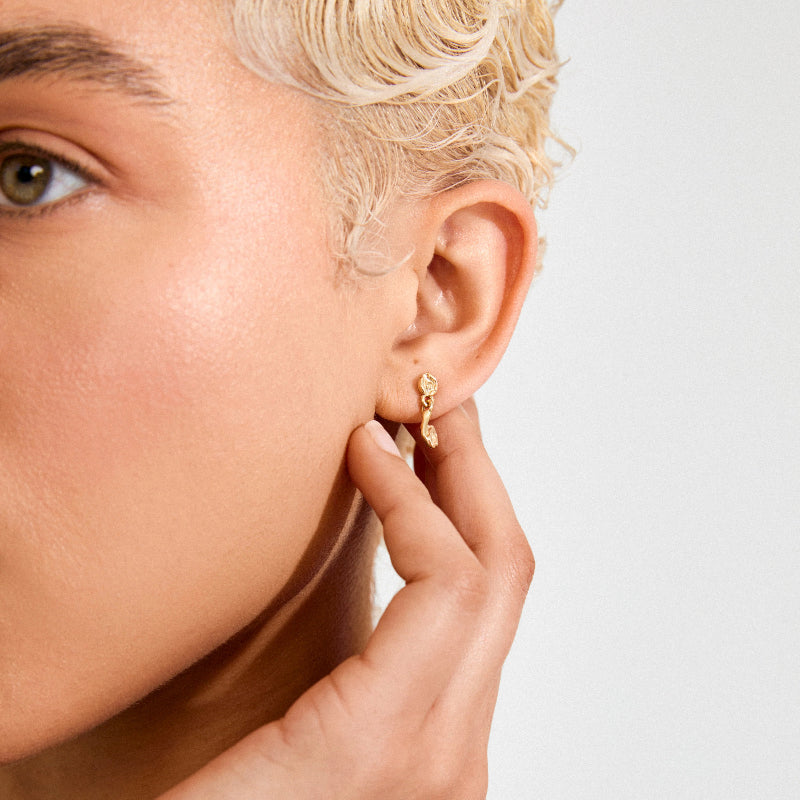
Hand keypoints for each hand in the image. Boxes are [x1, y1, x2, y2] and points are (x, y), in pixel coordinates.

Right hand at [159, 401, 533, 799]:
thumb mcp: (233, 774)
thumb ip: (289, 683)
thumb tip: (323, 555)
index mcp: (392, 751)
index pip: (456, 580)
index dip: (414, 491)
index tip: (364, 438)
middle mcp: (451, 752)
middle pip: (505, 575)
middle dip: (474, 472)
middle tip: (432, 403)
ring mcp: (459, 755)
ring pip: (500, 599)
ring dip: (470, 507)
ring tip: (427, 444)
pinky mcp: (445, 757)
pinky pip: (473, 631)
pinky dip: (451, 557)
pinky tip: (413, 527)